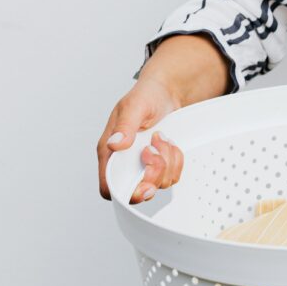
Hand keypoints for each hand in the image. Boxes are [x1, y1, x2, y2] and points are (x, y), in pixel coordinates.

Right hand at [97, 77, 183, 203]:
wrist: (167, 93)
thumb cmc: (146, 96)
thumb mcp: (134, 106)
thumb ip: (124, 127)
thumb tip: (114, 145)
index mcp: (110, 153)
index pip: (110, 187)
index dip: (125, 192)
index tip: (144, 180)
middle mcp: (126, 163)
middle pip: (138, 191)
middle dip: (154, 173)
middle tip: (155, 148)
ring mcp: (144, 165)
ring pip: (159, 183)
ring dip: (167, 161)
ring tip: (162, 138)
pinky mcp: (161, 164)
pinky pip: (173, 175)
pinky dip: (177, 160)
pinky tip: (171, 144)